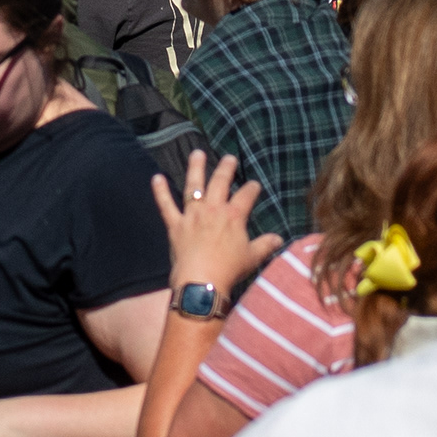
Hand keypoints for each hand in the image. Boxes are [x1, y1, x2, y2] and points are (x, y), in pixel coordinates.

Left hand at [151, 149, 285, 299]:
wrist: (201, 283)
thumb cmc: (229, 270)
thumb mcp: (252, 257)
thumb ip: (265, 245)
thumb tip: (280, 239)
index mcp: (234, 216)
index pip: (246, 195)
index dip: (252, 188)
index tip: (254, 185)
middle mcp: (213, 209)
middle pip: (220, 182)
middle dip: (226, 169)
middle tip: (230, 158)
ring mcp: (192, 215)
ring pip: (193, 186)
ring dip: (195, 168)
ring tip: (197, 153)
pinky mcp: (176, 225)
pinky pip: (166, 205)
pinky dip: (160, 192)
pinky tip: (156, 178)